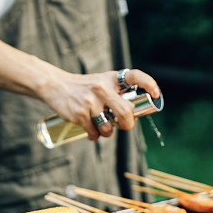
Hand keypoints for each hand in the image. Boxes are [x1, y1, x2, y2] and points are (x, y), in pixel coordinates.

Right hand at [40, 68, 160, 140]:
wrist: (56, 86)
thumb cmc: (84, 87)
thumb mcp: (102, 82)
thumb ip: (117, 93)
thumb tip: (134, 117)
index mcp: (111, 78)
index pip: (135, 76)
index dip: (149, 84)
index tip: (156, 94)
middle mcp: (102, 88)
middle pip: (125, 112)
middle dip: (127, 124)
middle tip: (124, 126)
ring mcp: (90, 101)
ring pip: (108, 127)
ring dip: (107, 132)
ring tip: (101, 126)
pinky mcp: (79, 114)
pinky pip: (94, 133)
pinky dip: (94, 135)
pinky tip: (91, 131)